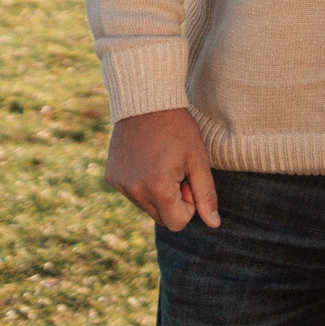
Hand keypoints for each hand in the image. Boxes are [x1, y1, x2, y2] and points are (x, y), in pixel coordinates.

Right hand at [106, 107, 218, 231]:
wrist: (146, 101)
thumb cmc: (178, 129)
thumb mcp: (198, 160)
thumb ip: (206, 194)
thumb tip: (213, 224)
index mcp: (157, 188)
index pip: (177, 223)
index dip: (188, 205)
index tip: (188, 180)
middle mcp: (134, 190)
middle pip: (161, 218)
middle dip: (172, 201)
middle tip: (177, 171)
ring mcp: (119, 184)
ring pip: (146, 207)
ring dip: (157, 193)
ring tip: (162, 163)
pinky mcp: (111, 177)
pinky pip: (131, 193)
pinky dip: (141, 184)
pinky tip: (146, 160)